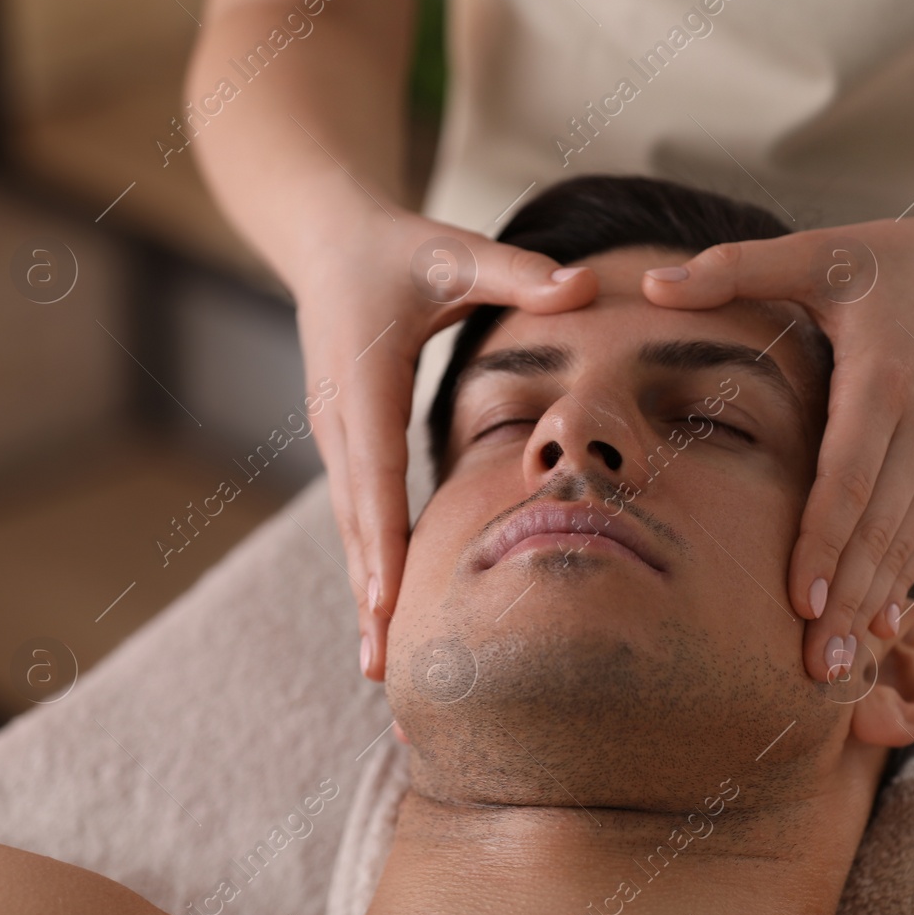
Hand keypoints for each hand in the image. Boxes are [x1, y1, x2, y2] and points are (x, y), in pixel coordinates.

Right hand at [292, 211, 597, 680]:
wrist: (328, 241)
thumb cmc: (399, 249)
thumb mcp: (455, 252)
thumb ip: (519, 272)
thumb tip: (585, 286)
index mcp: (365, 381)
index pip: (374, 472)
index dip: (383, 539)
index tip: (390, 603)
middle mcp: (342, 421)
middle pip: (357, 523)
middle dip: (371, 597)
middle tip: (384, 673)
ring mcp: (338, 438)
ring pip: (355, 529)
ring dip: (368, 597)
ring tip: (381, 671)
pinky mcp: (348, 445)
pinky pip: (362, 516)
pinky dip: (373, 568)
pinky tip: (387, 619)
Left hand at [641, 210, 913, 681]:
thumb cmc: (901, 260)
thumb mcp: (824, 251)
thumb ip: (736, 267)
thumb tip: (646, 283)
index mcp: (884, 381)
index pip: (848, 480)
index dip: (822, 545)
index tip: (796, 603)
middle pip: (879, 530)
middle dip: (845, 602)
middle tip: (813, 669)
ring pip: (907, 543)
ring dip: (871, 603)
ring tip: (839, 667)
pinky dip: (899, 578)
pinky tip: (873, 623)